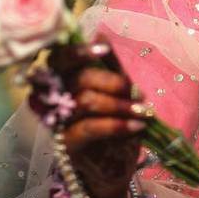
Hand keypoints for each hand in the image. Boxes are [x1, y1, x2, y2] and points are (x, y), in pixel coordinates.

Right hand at [49, 39, 147, 197]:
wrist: (115, 163)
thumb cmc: (114, 122)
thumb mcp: (116, 90)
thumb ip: (108, 65)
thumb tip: (99, 34)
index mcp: (63, 81)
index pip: (58, 59)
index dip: (77, 51)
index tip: (102, 49)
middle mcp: (55, 99)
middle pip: (77, 78)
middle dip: (113, 81)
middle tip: (135, 91)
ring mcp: (58, 122)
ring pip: (86, 100)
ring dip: (120, 104)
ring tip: (143, 111)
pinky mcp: (66, 144)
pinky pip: (91, 127)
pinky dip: (118, 124)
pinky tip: (138, 126)